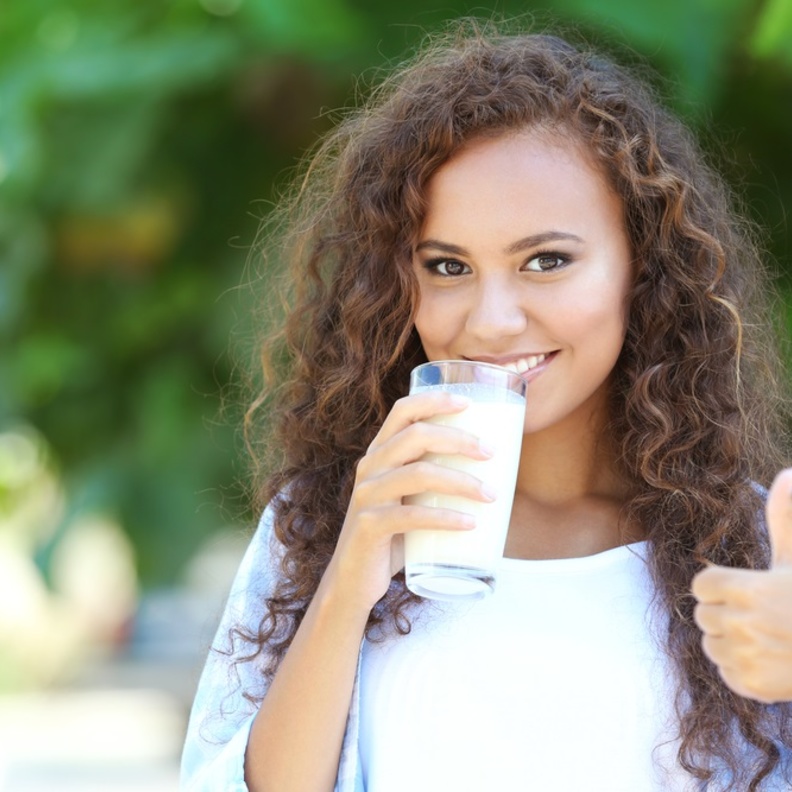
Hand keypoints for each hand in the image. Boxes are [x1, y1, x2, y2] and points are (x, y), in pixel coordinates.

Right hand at [323, 391, 492, 610]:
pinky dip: (446, 518)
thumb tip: (496, 470)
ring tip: (491, 495)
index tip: (469, 402)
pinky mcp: (370, 526)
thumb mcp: (408, 498)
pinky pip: (412, 516)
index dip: (434, 400)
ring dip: (460, 481)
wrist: (354, 580)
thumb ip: (434, 480)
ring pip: (418, 474)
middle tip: (490, 452)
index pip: (403, 411)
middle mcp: (370, 467)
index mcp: (379, 453)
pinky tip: (470, 523)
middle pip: (415, 436)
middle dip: (458, 439)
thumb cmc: (393, 535)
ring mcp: (367, 496)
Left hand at [691, 468, 791, 703]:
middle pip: (703, 616)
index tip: (741, 589)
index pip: (701, 586)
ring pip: (711, 646)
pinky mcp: (753, 687)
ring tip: (765, 638)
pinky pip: (726, 674)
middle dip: (725, 614)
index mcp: (749, 589)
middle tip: (759, 615)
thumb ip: (785, 518)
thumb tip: (787, 473)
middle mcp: (742, 624)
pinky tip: (769, 661)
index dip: (719, 587)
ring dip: (731, 642)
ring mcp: (746, 658)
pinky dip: (742, 670)